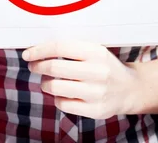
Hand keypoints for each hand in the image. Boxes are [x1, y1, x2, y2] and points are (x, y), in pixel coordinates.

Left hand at [23, 40, 141, 119]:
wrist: (130, 89)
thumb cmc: (105, 66)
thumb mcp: (94, 50)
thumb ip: (72, 49)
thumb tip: (39, 49)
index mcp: (96, 52)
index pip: (60, 47)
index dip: (40, 50)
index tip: (28, 53)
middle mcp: (97, 72)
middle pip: (55, 68)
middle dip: (38, 66)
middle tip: (34, 66)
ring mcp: (96, 93)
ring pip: (56, 88)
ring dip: (45, 83)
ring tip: (47, 81)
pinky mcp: (95, 110)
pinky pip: (64, 104)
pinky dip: (57, 98)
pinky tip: (61, 93)